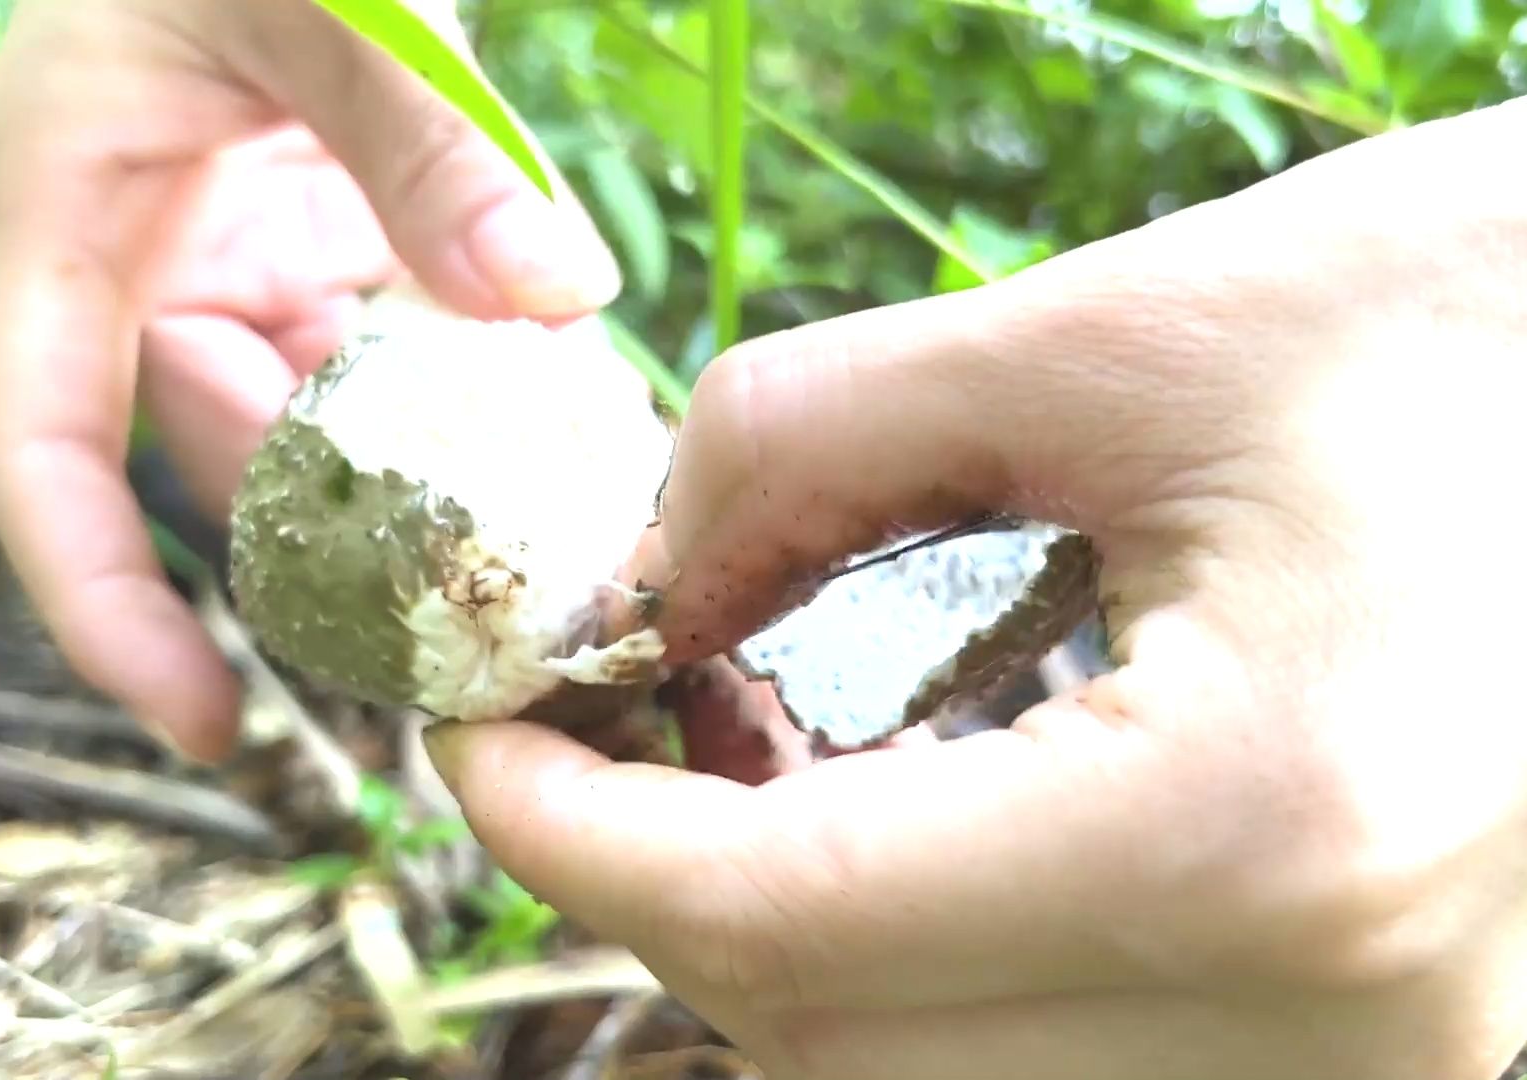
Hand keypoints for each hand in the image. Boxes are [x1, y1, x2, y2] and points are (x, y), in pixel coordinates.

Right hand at [0, 0, 618, 759]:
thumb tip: (560, 297)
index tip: (204, 726)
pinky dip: (469, 388)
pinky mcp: (322, 241)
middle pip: (222, 462)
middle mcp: (141, 264)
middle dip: (341, 537)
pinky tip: (566, 408)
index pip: (45, 460)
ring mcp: (238, 258)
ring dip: (431, 468)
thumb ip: (428, 137)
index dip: (107, 609)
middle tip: (484, 615)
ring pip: (324, 421)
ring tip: (556, 527)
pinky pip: (389, 353)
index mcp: (65, 221)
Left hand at [425, 98, 1526, 1079]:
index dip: (568, 834)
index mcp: (1264, 830)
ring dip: (793, 953)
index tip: (479, 734)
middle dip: (664, 896)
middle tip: (605, 732)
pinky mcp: (1395, 1062)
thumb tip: (626, 583)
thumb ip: (812, 448)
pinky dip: (930, 982)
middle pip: (835, 1055)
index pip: (780, 925)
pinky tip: (908, 832)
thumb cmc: (1473, 320)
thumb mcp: (1123, 331)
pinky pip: (1068, 1072)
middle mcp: (1346, 1028)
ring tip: (761, 766)